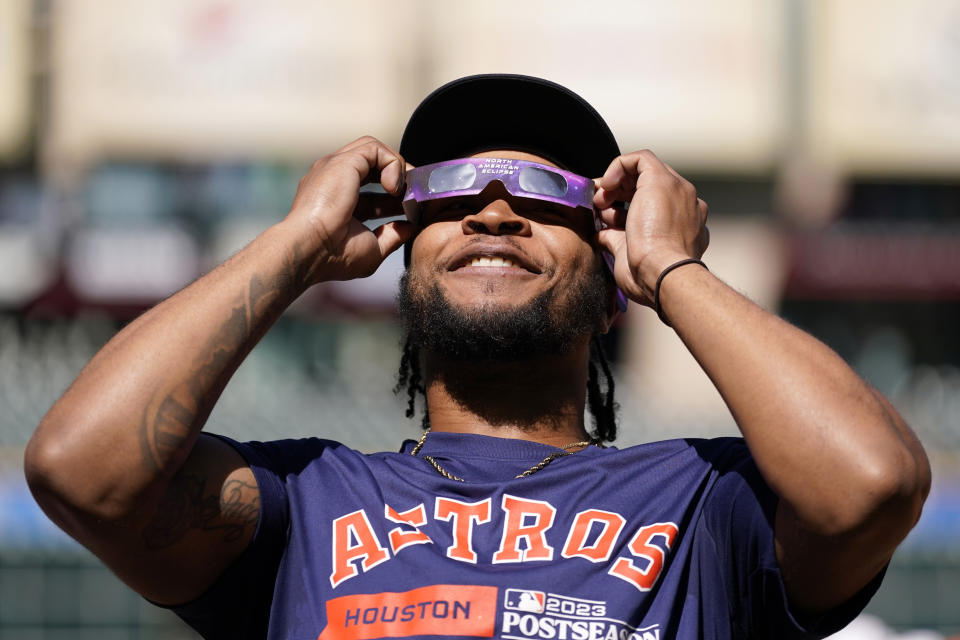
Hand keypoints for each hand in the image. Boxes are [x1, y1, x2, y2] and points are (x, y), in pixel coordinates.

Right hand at [285, 136, 413, 282]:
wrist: (310, 249)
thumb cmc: (334, 256)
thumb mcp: (372, 249)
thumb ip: (392, 235)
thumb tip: (411, 227)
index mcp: (336, 197)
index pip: (370, 185)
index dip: (393, 195)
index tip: (409, 209)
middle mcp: (333, 178)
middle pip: (372, 163)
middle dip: (398, 177)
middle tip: (414, 196)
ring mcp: (335, 167)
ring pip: (373, 149)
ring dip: (396, 168)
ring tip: (404, 192)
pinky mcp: (343, 161)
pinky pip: (376, 149)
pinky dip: (392, 165)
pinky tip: (393, 188)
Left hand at [593, 150, 708, 306]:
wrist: (662, 274)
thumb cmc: (650, 276)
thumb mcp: (630, 255)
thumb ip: (617, 240)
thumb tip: (601, 235)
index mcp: (684, 225)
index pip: (653, 205)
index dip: (625, 206)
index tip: (606, 216)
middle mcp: (686, 205)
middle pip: (648, 187)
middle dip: (619, 193)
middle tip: (599, 206)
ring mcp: (678, 191)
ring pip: (645, 171)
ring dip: (616, 183)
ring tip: (599, 201)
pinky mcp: (662, 180)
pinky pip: (639, 159)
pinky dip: (617, 166)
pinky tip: (606, 185)